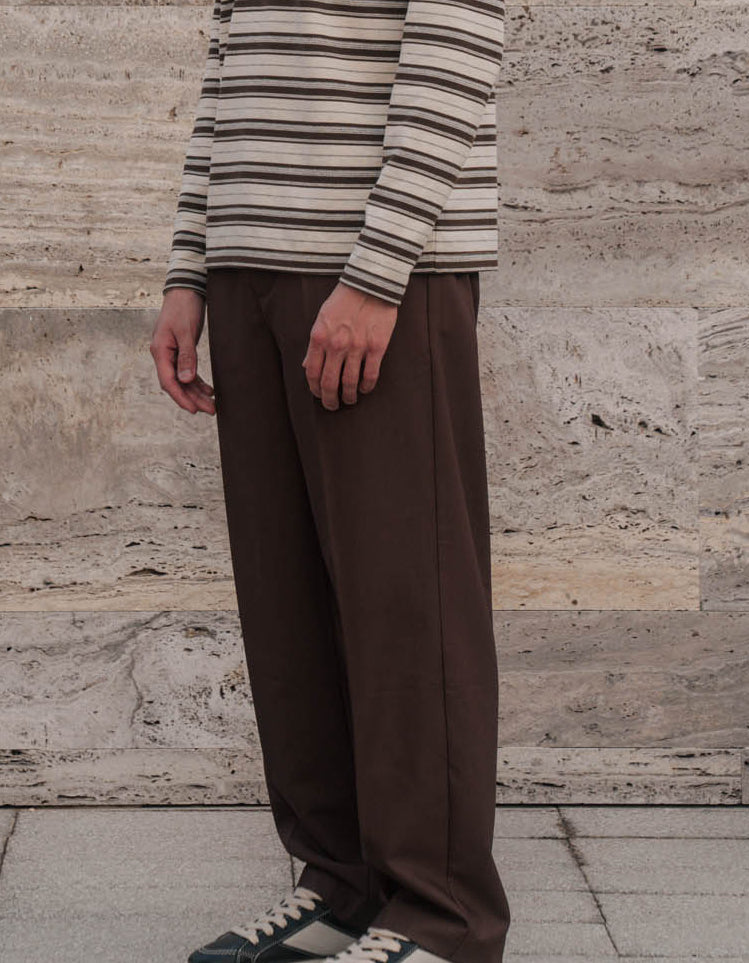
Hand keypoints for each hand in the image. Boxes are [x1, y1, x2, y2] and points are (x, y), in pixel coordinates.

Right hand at [150, 288, 215, 414]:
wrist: (185, 289)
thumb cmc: (184, 307)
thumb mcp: (186, 332)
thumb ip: (187, 356)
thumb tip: (185, 380)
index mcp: (160, 351)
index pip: (168, 381)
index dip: (181, 398)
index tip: (193, 410)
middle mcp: (163, 354)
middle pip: (177, 384)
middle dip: (192, 399)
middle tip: (211, 411)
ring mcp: (171, 353)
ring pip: (183, 380)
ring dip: (197, 393)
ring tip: (212, 405)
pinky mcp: (181, 350)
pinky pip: (188, 371)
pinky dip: (198, 382)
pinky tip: (209, 391)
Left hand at [302, 281, 397, 409]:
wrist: (370, 283)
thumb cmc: (344, 299)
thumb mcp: (322, 317)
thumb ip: (314, 343)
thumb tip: (305, 365)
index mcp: (319, 337)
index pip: (311, 372)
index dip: (314, 389)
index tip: (318, 395)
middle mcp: (336, 345)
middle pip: (329, 383)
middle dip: (329, 400)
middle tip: (332, 406)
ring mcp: (357, 347)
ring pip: (349, 383)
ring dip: (348, 397)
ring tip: (349, 401)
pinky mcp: (376, 347)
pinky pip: (370, 375)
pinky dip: (366, 387)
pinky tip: (364, 389)